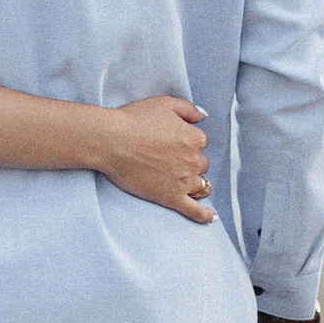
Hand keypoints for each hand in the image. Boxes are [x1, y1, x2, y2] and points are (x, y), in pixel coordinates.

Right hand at [90, 97, 213, 222]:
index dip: (186, 141)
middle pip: (201, 164)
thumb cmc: (135, 119)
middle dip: (189, 162)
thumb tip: (203, 116)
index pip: (200, 142)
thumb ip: (189, 109)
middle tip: (168, 159)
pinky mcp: (171, 198)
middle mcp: (194, 160)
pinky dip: (205, 215)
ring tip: (183, 182)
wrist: (111, 141)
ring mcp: (184, 181)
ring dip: (195, 183)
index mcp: (195, 138)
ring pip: (201, 185)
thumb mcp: (165, 103)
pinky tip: (212, 218)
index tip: (170, 141)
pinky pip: (195, 210)